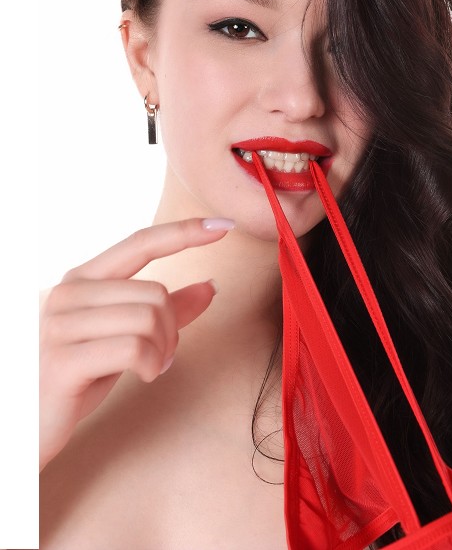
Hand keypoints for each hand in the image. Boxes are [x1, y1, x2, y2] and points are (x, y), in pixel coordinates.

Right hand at [39, 218, 231, 471]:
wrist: (26, 426)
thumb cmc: (77, 378)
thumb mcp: (125, 337)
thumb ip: (166, 311)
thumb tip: (211, 286)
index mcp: (82, 279)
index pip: (140, 242)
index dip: (183, 231)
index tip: (224, 225)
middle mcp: (68, 292)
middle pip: (155, 292)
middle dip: (173, 329)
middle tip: (163, 356)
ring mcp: (60, 324)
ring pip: (149, 318)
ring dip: (163, 350)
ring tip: (150, 367)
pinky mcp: (63, 359)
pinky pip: (134, 348)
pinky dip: (152, 364)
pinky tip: (144, 375)